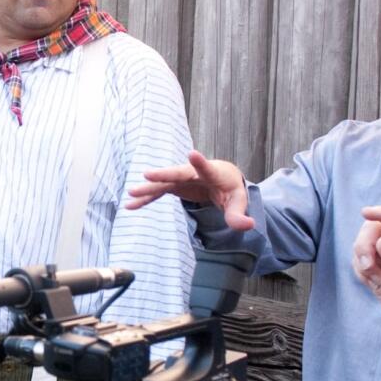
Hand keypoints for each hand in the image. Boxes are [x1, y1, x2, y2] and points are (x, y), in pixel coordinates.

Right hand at [125, 150, 254, 230]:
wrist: (222, 179)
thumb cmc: (232, 189)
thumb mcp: (239, 201)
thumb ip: (239, 215)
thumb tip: (249, 226)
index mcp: (214, 173)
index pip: (207, 168)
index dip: (200, 162)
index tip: (192, 153)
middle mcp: (194, 172)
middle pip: (178, 173)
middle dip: (163, 174)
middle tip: (147, 175)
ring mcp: (183, 178)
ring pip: (164, 183)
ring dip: (148, 189)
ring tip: (131, 194)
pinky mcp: (175, 186)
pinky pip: (159, 192)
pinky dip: (147, 198)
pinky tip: (131, 206)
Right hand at [352, 206, 380, 318]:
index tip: (365, 213)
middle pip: (371, 228)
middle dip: (365, 246)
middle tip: (368, 266)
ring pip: (360, 243)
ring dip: (364, 263)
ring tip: (379, 279)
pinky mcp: (370, 258)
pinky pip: (356, 259)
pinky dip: (362, 272)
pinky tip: (377, 281)